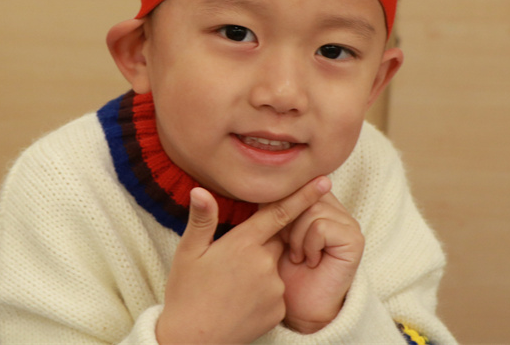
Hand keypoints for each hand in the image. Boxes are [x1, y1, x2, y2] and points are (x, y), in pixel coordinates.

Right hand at [156, 177, 331, 344]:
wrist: (194, 341)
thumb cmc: (186, 293)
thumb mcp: (188, 252)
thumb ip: (202, 219)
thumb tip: (200, 190)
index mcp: (243, 244)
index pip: (279, 213)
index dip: (303, 196)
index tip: (323, 181)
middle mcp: (264, 264)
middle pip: (275, 240)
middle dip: (261, 243)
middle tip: (232, 260)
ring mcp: (274, 288)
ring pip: (275, 267)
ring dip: (260, 269)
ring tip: (230, 285)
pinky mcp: (279, 309)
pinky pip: (276, 291)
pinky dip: (263, 291)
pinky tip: (240, 300)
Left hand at [277, 191, 364, 333]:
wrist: (298, 308)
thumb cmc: (283, 270)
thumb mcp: (275, 229)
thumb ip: (278, 204)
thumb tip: (269, 182)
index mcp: (318, 203)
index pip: (298, 184)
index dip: (281, 205)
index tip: (277, 230)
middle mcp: (336, 209)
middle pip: (304, 194)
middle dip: (287, 222)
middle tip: (288, 246)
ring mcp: (348, 223)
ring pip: (312, 209)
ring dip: (296, 237)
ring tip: (299, 256)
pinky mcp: (354, 239)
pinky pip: (320, 227)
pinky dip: (309, 246)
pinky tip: (312, 262)